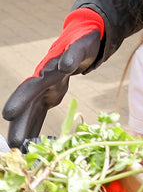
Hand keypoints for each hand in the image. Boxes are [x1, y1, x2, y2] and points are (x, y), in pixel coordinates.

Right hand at [2, 9, 103, 148]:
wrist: (84, 40)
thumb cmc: (84, 41)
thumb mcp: (83, 44)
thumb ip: (75, 53)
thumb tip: (65, 64)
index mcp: (50, 68)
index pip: (32, 85)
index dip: (21, 99)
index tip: (7, 114)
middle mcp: (43, 80)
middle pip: (28, 103)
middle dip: (20, 123)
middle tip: (13, 145)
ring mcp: (45, 88)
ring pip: (31, 112)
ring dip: (24, 130)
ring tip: (18, 151)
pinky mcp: (50, 95)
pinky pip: (40, 114)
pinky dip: (34, 128)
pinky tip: (29, 146)